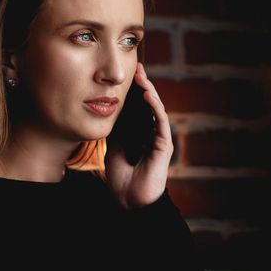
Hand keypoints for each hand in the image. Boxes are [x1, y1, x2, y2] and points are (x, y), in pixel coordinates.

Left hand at [104, 63, 173, 208]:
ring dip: (149, 91)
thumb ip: (114, 131)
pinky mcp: (163, 145)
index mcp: (138, 134)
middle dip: (142, 86)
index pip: (137, 108)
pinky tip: (147, 95)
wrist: (127, 201)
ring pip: (156, 109)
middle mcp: (149, 134)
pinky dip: (154, 107)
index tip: (127, 76)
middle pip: (147, 105)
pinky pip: (161, 121)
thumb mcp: (112, 149)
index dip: (132, 92)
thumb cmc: (120, 180)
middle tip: (137, 68)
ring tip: (141, 77)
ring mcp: (158, 138)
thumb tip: (108, 112)